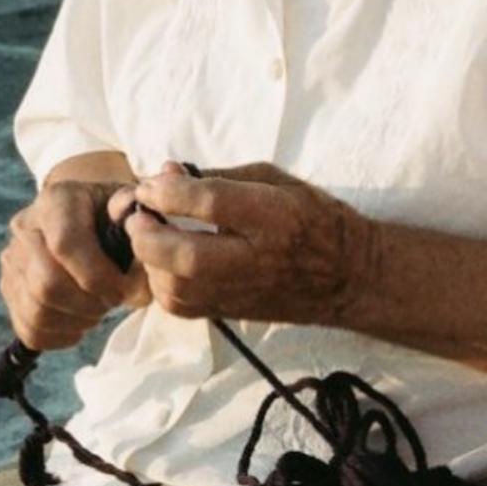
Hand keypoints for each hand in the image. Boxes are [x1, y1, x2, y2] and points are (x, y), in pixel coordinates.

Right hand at [0, 178, 143, 350]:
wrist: (91, 217)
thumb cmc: (119, 220)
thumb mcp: (136, 216)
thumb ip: (143, 239)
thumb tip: (138, 272)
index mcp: (58, 200)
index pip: (65, 244)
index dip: (98, 277)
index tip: (123, 289)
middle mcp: (26, 225)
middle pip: (46, 284)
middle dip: (88, 304)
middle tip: (111, 301)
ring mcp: (13, 258)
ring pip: (36, 310)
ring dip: (75, 321)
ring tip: (96, 309)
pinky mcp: (9, 287)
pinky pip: (28, 328)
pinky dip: (59, 336)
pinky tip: (79, 323)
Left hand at [122, 162, 377, 325]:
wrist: (349, 277)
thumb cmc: (312, 218)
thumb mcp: (274, 180)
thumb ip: (216, 177)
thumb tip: (164, 172)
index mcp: (274, 217)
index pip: (210, 203)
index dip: (169, 191)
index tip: (149, 184)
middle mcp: (257, 259)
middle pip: (185, 255)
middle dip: (147, 233)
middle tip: (137, 215)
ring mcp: (243, 292)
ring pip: (177, 289)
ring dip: (150, 261)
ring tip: (149, 237)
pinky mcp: (232, 313)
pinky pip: (181, 306)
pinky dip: (161, 283)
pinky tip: (164, 263)